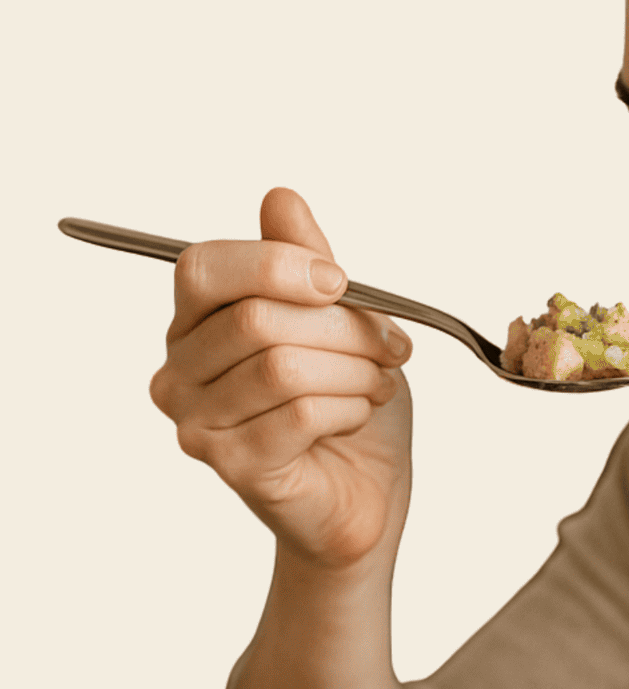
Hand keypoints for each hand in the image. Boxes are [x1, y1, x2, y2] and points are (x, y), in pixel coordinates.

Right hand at [150, 188, 413, 569]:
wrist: (365, 491)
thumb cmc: (348, 402)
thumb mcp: (340, 317)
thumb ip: (305, 260)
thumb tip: (279, 198)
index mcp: (196, 322)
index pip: (206, 268)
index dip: (278, 264)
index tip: (341, 282)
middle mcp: (178, 370)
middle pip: (258, 318)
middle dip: (346, 327)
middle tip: (390, 345)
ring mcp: (196, 422)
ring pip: (284, 366)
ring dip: (355, 370)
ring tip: (378, 381)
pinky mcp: (230, 465)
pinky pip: (300, 414)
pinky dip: (350, 407)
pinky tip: (359, 414)